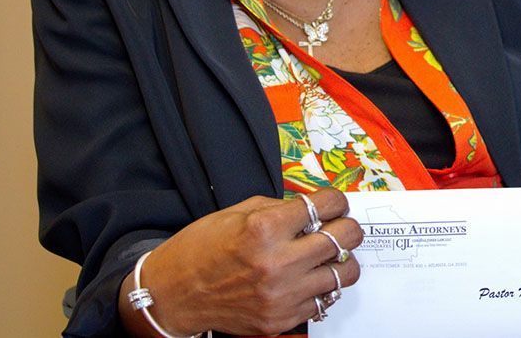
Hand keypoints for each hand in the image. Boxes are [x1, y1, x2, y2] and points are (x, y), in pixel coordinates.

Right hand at [118, 189, 362, 335]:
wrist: (173, 294)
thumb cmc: (200, 249)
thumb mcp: (237, 213)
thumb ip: (280, 208)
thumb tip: (313, 207)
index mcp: (266, 228)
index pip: (327, 205)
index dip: (336, 200)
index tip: (334, 203)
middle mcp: (278, 262)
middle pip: (344, 237)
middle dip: (347, 226)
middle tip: (340, 226)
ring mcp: (282, 295)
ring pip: (344, 274)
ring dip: (341, 260)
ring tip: (329, 256)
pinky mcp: (281, 319)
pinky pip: (324, 301)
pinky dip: (322, 287)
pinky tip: (309, 278)